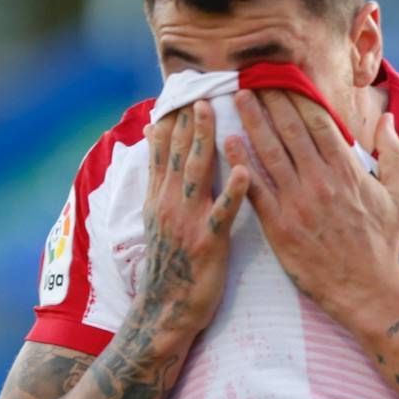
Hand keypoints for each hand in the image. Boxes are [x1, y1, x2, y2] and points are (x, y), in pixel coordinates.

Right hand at [140, 101, 249, 332]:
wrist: (164, 312)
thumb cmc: (171, 266)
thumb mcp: (157, 221)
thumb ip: (160, 182)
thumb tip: (155, 143)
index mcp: (159, 198)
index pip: (162, 149)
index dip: (170, 118)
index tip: (178, 89)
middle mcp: (169, 204)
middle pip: (178, 152)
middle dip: (187, 118)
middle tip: (196, 86)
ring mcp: (187, 222)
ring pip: (195, 173)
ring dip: (203, 140)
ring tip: (212, 111)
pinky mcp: (208, 241)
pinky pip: (222, 212)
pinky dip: (232, 190)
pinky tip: (243, 170)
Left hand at [226, 89, 398, 327]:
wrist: (367, 290)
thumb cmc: (383, 243)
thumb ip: (394, 153)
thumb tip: (387, 118)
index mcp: (347, 170)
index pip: (318, 122)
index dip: (298, 97)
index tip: (283, 78)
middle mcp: (320, 181)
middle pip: (290, 130)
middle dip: (270, 100)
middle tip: (251, 77)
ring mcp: (297, 203)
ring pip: (269, 152)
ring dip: (251, 121)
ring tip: (236, 98)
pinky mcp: (279, 226)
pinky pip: (255, 188)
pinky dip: (241, 164)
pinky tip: (228, 142)